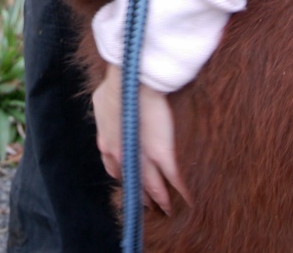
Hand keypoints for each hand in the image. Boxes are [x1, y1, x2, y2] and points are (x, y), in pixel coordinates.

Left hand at [92, 64, 190, 214]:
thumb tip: (106, 105)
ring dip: (161, 200)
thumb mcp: (102, 99)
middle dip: (140, 194)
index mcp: (107, 142)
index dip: (122, 176)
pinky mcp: (162, 155)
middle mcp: (122, 156)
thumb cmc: (116, 85)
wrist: (132, 82)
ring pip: (152, 186)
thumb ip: (105, 110)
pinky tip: (189, 201)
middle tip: (147, 204)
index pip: (113, 168)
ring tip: (168, 210)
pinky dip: (182, 192)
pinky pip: (174, 180)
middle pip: (132, 181)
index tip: (128, 182)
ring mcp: (142, 158)